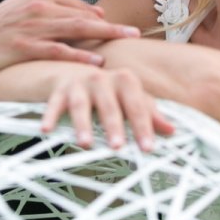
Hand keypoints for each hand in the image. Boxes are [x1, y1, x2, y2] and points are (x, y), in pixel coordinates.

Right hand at [0, 0, 140, 85]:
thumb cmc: (0, 26)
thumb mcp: (27, 8)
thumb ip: (58, 9)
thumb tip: (95, 13)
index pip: (79, 6)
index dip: (102, 18)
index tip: (122, 27)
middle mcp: (39, 7)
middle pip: (83, 16)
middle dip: (112, 25)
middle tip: (135, 32)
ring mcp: (32, 26)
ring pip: (76, 30)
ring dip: (103, 36)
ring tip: (124, 42)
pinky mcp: (24, 46)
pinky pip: (58, 51)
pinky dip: (79, 55)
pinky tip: (95, 60)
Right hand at [40, 66, 174, 151]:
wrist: (73, 71)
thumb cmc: (109, 91)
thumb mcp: (129, 98)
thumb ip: (149, 113)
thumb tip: (173, 131)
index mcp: (125, 80)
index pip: (137, 106)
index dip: (143, 126)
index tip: (147, 148)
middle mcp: (102, 78)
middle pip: (110, 105)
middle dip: (113, 126)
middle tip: (117, 146)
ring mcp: (79, 83)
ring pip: (81, 105)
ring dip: (83, 124)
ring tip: (85, 144)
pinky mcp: (59, 89)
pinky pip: (54, 104)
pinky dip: (50, 116)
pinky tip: (46, 130)